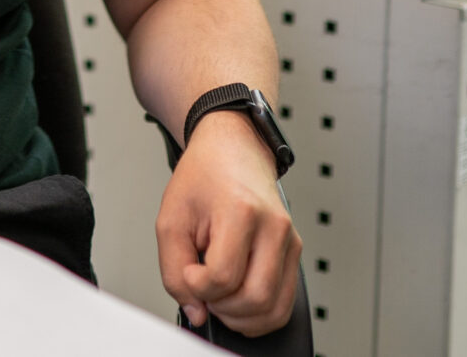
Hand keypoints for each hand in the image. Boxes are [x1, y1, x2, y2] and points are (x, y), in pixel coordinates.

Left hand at [158, 111, 300, 334]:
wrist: (232, 149)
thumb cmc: (203, 177)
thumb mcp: (171, 220)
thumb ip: (174, 272)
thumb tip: (196, 312)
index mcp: (241, 211)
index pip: (223, 277)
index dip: (197, 285)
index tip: (189, 271)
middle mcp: (274, 227)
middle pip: (255, 298)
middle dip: (222, 307)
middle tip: (204, 289)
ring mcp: (290, 240)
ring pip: (275, 309)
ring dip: (241, 316)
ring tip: (220, 296)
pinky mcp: (295, 251)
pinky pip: (284, 302)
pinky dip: (259, 313)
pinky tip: (237, 300)